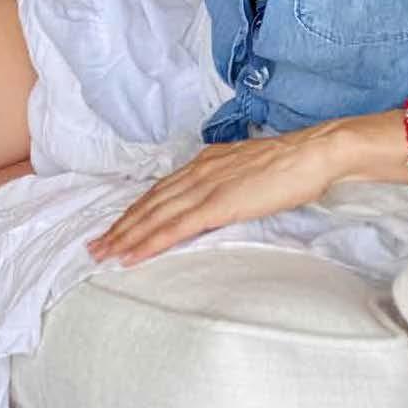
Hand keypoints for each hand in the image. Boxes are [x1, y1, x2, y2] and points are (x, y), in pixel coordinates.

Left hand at [86, 119, 350, 266]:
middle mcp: (197, 171)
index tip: (117, 226)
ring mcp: (205, 187)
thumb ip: (229, 184)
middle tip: (94, 246)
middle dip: (120, 225)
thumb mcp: (249, 172)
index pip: (161, 190)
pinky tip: (132, 254)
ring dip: (125, 235)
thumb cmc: (292, 166)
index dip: (136, 210)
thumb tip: (220, 199)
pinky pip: (175, 226)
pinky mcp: (217, 204)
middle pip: (149, 202)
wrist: (313, 153)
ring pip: (154, 215)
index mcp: (205, 163)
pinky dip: (149, 241)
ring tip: (103, 253)